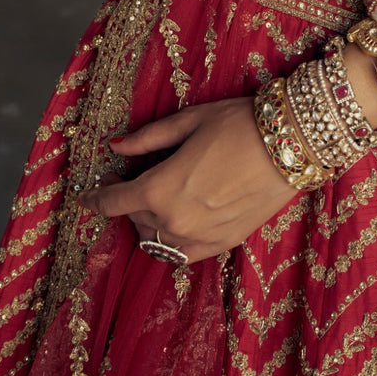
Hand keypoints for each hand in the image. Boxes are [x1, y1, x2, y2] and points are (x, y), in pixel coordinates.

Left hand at [79, 99, 294, 263]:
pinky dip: (173, 241)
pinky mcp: (222, 244)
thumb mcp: (189, 121)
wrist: (291, 144)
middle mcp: (175, 221)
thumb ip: (148, 139)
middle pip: (135, 220)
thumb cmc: (239, 123)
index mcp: (160, 188)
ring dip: (150, 223)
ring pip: (157, 242)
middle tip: (136, 179)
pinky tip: (180, 220)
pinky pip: (183, 254)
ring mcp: (199, 238)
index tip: (84, 196)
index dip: (95, 198)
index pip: (113, 202)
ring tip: (160, 200)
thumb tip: (116, 145)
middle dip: (129, 202)